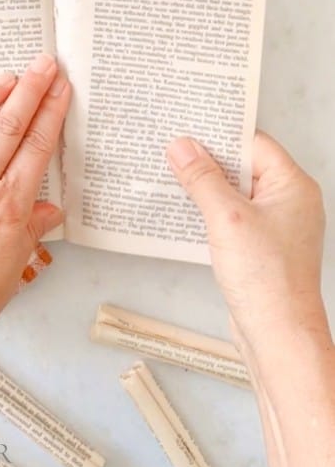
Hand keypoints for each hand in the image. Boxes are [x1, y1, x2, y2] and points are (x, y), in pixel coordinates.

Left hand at [0, 54, 69, 365]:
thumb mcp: (12, 269)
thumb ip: (31, 231)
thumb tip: (50, 209)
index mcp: (8, 208)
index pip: (37, 148)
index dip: (52, 113)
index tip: (61, 87)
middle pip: (9, 128)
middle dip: (30, 91)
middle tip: (44, 63)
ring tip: (6, 75)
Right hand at [167, 132, 327, 356]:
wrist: (278, 338)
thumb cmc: (267, 281)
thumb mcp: (227, 218)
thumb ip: (202, 178)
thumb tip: (182, 147)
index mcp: (293, 186)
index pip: (253, 143)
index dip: (218, 135)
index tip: (186, 129)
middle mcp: (289, 201)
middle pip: (242, 165)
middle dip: (207, 160)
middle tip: (172, 150)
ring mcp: (276, 225)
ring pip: (235, 192)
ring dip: (206, 187)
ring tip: (172, 177)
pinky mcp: (261, 246)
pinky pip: (233, 216)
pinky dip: (211, 211)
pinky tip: (186, 211)